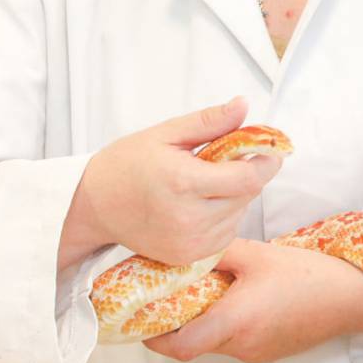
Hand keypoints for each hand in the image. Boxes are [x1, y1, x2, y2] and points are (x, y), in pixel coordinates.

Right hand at [58, 98, 281, 271]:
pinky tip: (199, 204)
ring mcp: (190, 242)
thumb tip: (244, 105)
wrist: (94, 205)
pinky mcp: (189, 257)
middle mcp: (189, 218)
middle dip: (247, 174)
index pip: (249, 177)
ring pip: (239, 214)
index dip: (266, 161)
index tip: (269, 147)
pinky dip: (223, 216)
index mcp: (184, 182)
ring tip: (204, 183)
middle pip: (248, 195)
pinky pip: (226, 233)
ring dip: (234, 196)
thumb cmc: (127, 164)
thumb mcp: (166, 133)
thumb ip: (210, 121)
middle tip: (223, 160)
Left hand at [142, 238, 362, 362]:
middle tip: (175, 295)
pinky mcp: (270, 351)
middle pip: (194, 345)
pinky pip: (237, 342)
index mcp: (233, 322)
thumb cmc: (308, 274)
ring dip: (207, 322)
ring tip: (213, 290)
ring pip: (216, 343)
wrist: (353, 297)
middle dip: (180, 323)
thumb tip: (187, 251)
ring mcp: (256, 353)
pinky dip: (229, 325)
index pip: (178, 346)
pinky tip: (241, 298)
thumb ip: (217, 253)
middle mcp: (241, 346)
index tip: (144, 319)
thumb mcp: (257, 254)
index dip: (154, 337)